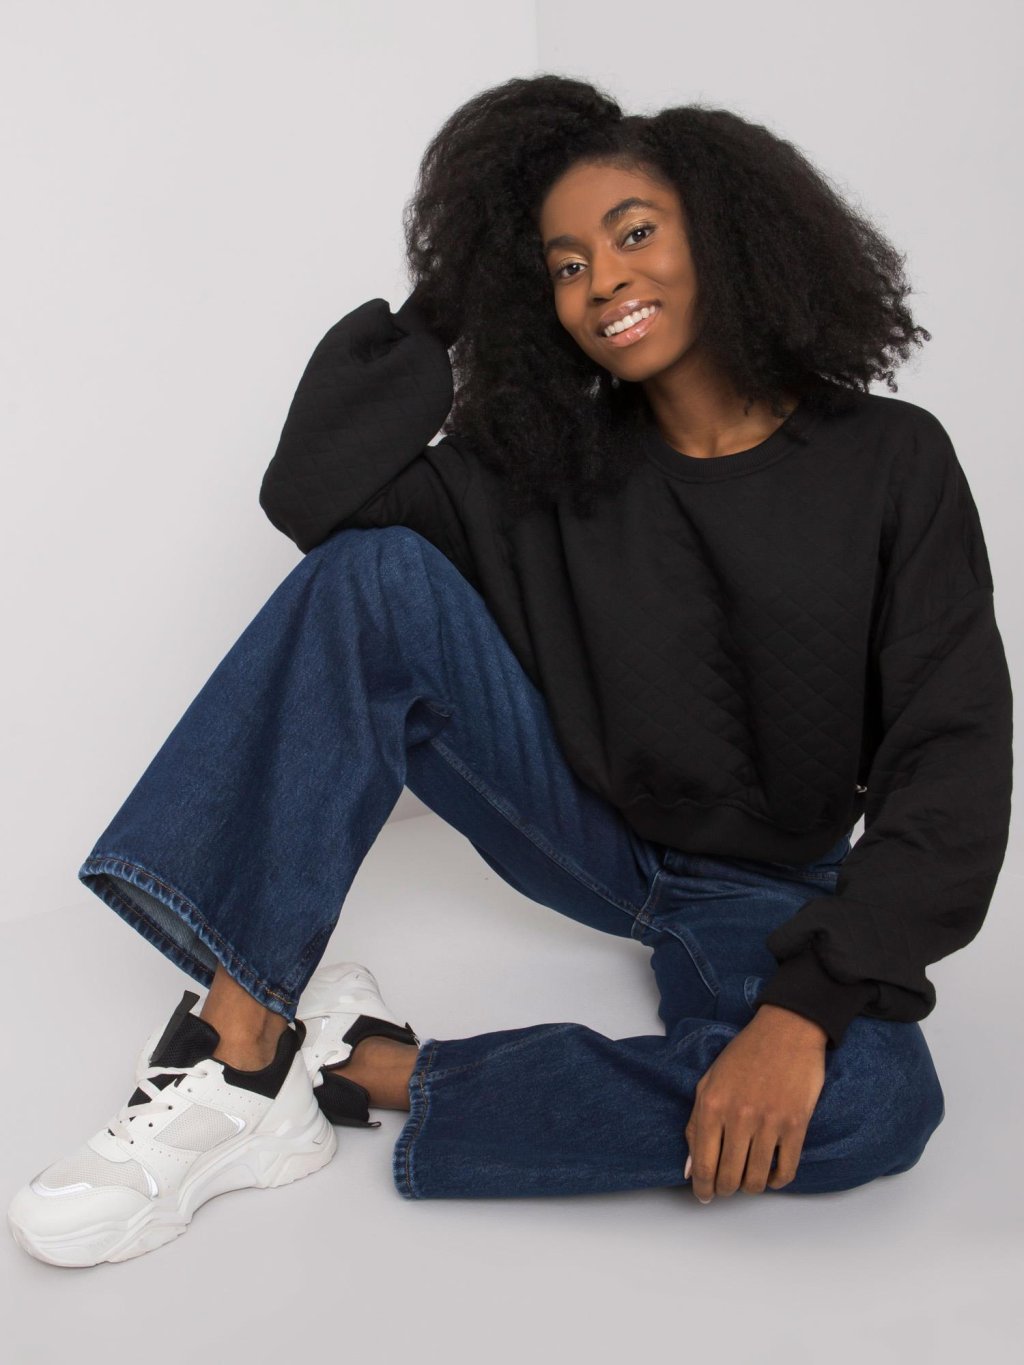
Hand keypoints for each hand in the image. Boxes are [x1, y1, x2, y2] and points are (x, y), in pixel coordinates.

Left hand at [684, 1003, 826, 1202]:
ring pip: (756, 1180)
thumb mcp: (709, 1082)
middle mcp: (738, 1117)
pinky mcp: (796, 1126)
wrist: (787, 1031)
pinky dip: (777, 1181)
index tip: (705, 1195)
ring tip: (749, 1177)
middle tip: (727, 1186)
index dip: (702, 1187)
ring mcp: (769, 1123)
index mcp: (711, 1105)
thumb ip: (695, 1125)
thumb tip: (689, 1169)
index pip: (702, 1164)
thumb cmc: (745, 1055)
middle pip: (729, 1178)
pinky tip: (771, 1174)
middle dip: (725, 1189)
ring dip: (751, 1186)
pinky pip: (785, 1171)